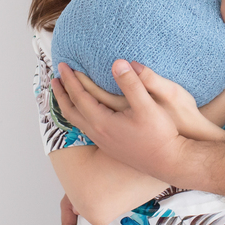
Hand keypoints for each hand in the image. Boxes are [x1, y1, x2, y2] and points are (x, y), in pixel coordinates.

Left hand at [56, 60, 187, 181]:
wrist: (169, 162)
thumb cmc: (160, 135)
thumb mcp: (148, 106)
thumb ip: (132, 83)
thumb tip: (117, 62)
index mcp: (103, 122)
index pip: (79, 97)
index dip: (70, 80)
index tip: (62, 65)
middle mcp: (98, 133)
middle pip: (71, 111)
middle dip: (61, 93)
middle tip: (55, 78)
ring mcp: (104, 142)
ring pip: (77, 121)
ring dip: (68, 105)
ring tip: (64, 94)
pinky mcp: (110, 147)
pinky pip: (85, 128)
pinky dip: (78, 115)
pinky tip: (85, 112)